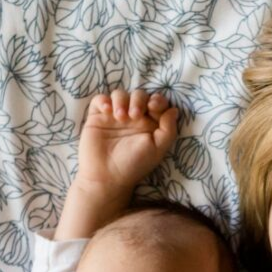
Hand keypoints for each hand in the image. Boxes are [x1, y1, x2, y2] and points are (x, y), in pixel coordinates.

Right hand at [56, 89, 178, 239]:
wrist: (106, 176)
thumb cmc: (134, 165)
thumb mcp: (158, 148)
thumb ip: (168, 129)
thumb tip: (174, 109)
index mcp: (150, 124)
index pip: (156, 103)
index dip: (157, 100)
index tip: (153, 108)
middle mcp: (133, 118)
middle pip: (139, 95)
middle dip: (139, 100)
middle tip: (135, 115)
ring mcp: (115, 117)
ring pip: (120, 94)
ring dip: (122, 100)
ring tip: (120, 117)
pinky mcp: (97, 117)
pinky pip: (100, 99)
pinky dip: (104, 100)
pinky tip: (107, 111)